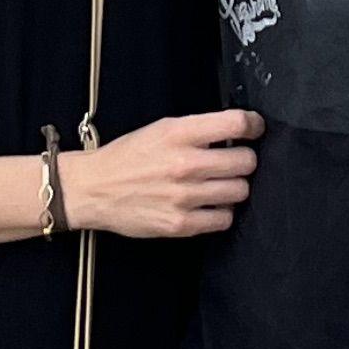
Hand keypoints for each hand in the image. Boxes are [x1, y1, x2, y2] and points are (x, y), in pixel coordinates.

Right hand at [63, 108, 262, 238]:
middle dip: (243, 159)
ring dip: (234, 186)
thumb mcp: (161, 129)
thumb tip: (236, 131)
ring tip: (218, 184)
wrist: (94, 189)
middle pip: (246, 161)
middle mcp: (185, 164)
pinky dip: (221, 212)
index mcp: (179, 133)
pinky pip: (224, 219)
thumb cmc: (128, 157)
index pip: (236, 124)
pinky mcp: (181, 224)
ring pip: (240, 191)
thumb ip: (197, 130)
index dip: (253, 125)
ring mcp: (184, 197)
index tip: (254, 129)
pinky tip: (208, 205)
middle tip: (233, 161)